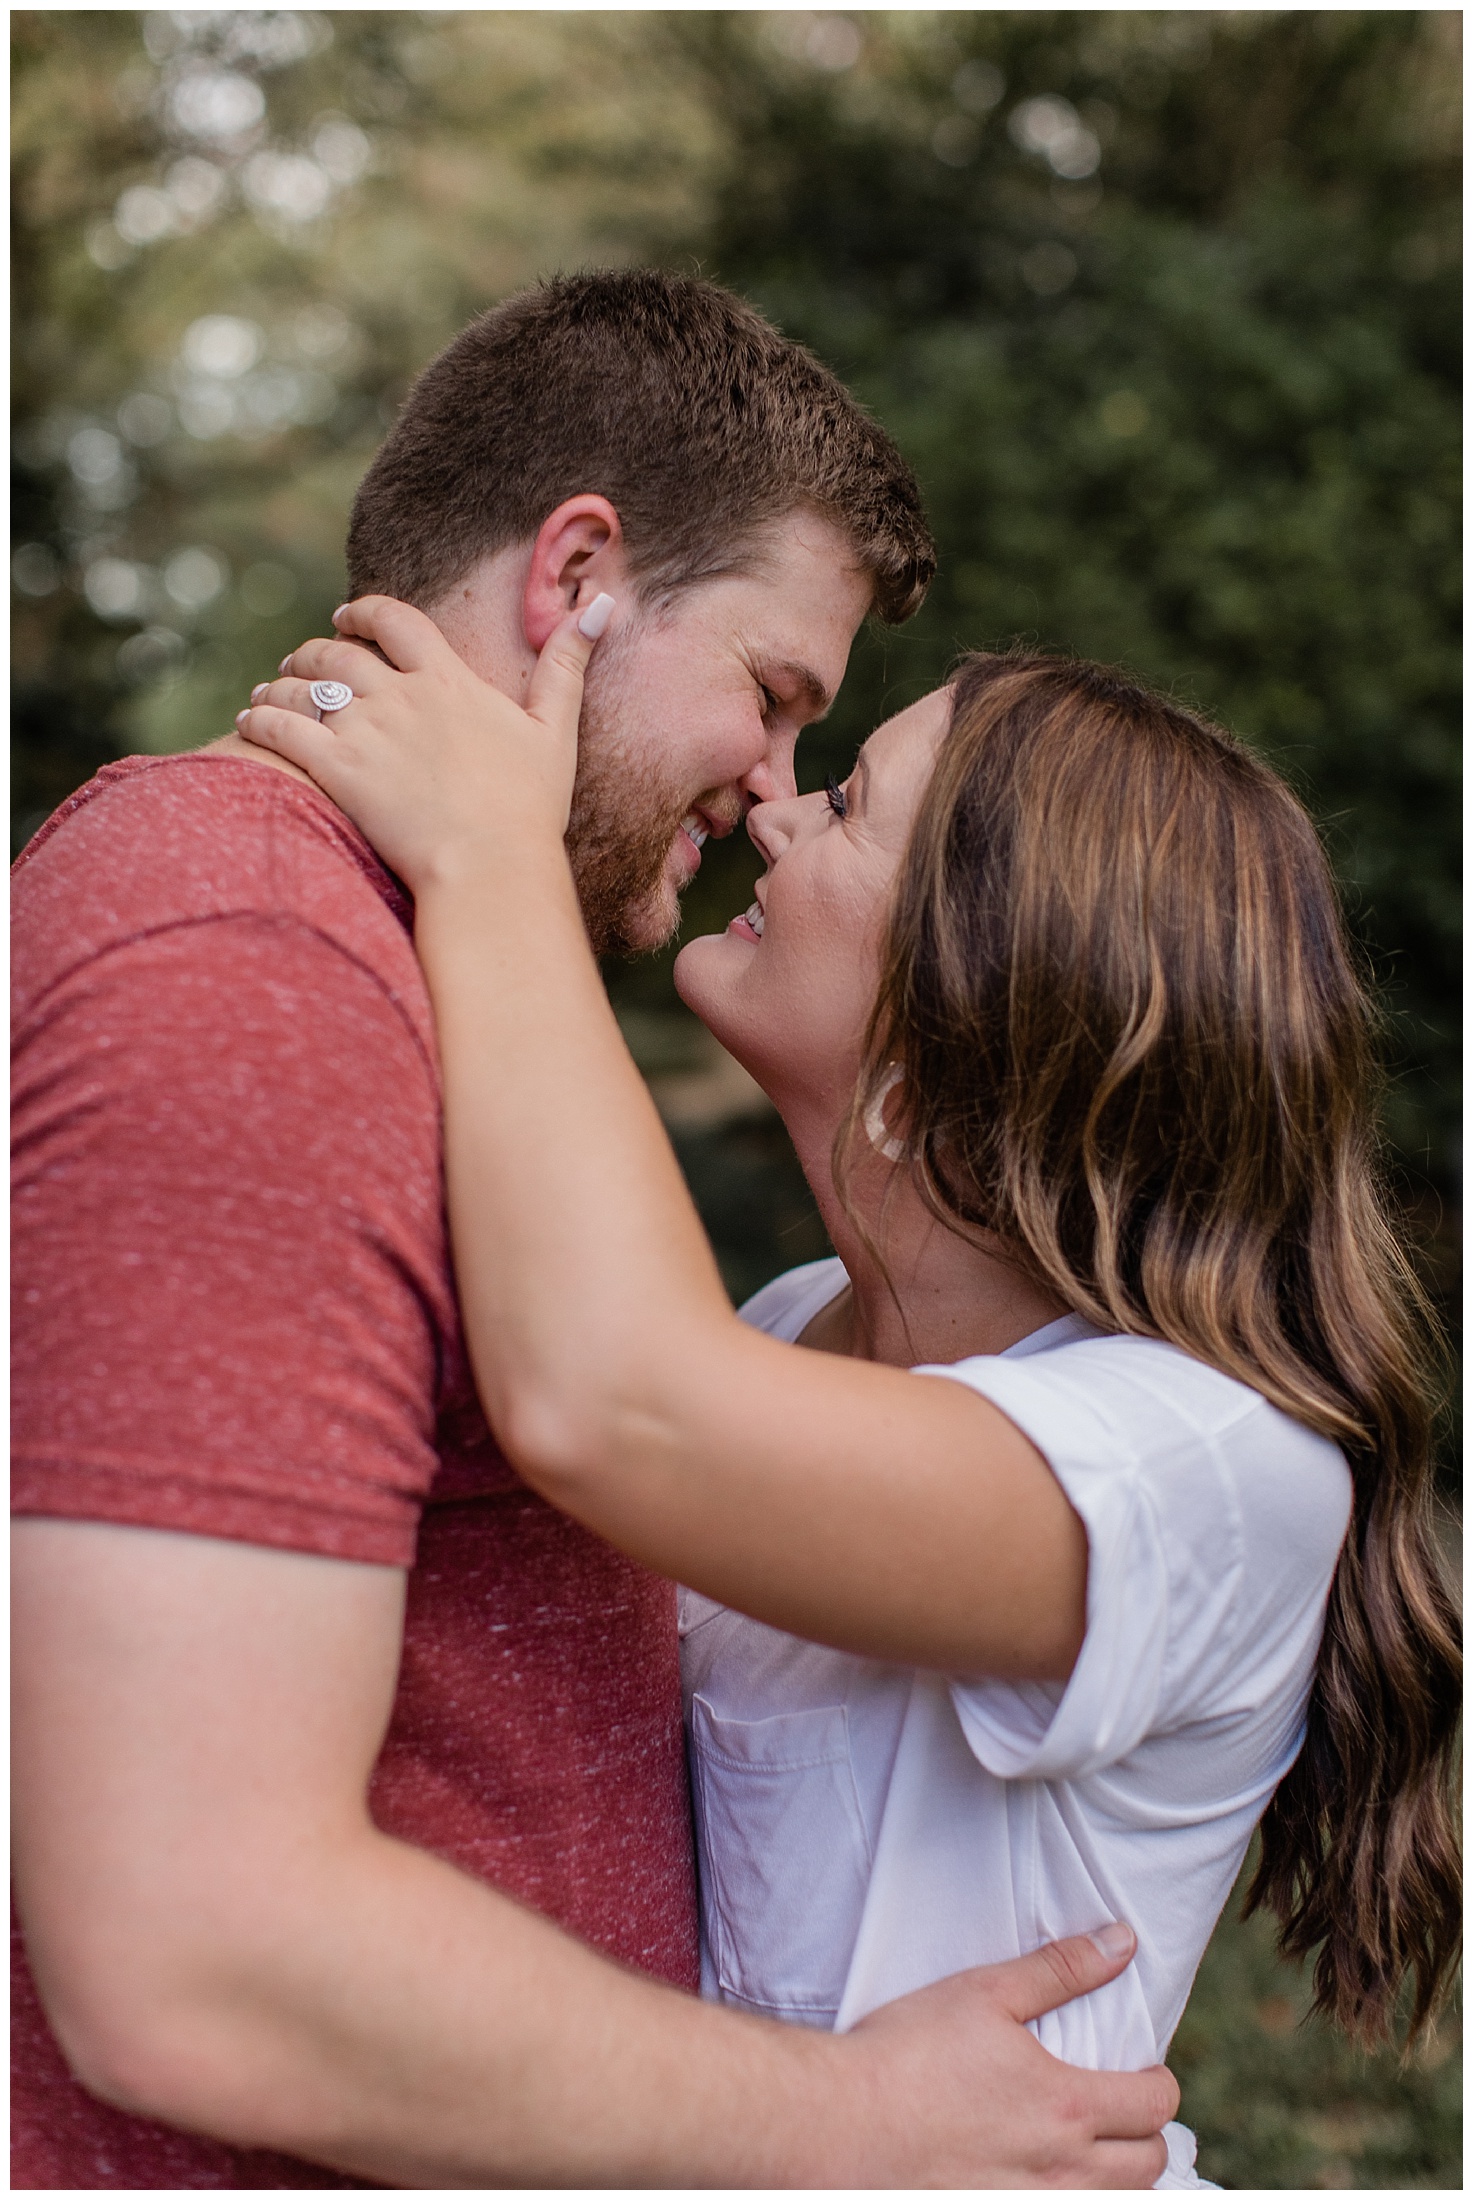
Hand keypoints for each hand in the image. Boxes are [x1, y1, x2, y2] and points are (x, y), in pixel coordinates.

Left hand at [234, 593, 610, 893]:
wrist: (491, 866)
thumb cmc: (529, 807)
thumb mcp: (556, 730)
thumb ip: (568, 665)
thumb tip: (602, 604)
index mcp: (448, 681)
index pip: (396, 621)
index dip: (365, 612)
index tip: (348, 615)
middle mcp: (400, 696)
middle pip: (337, 652)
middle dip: (312, 651)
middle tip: (299, 661)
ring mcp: (365, 731)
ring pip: (302, 687)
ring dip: (279, 684)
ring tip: (266, 692)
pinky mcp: (337, 770)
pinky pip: (281, 729)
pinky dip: (259, 719)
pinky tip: (246, 723)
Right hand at [831, 1925, 1178, 2188]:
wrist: (842, 2125)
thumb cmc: (909, 2052)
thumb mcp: (984, 1993)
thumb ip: (1060, 1969)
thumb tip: (1122, 1941)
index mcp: (1066, 2104)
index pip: (1155, 2105)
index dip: (1158, 2084)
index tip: (1141, 2071)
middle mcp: (1062, 2170)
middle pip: (1149, 2167)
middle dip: (1146, 2135)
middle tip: (1117, 2110)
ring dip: (1116, 2176)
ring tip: (1087, 2147)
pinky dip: (1071, 2197)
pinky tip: (1042, 2175)